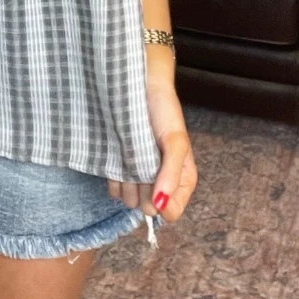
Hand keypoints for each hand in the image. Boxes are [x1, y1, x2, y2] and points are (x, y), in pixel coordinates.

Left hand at [107, 68, 196, 223]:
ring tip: (130, 160)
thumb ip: (172, 173)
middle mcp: (161, 181)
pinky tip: (119, 162)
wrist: (140, 89)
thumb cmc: (164, 113)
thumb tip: (161, 206)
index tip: (155, 190)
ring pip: (131, 201)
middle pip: (150, 207)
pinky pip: (116, 191)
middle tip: (142, 166)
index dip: (163, 204)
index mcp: (182, 177)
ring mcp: (140, 176)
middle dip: (144, 191)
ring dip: (129, 185)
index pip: (173, 209)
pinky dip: (115, 181)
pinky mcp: (121, 170)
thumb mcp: (176, 142)